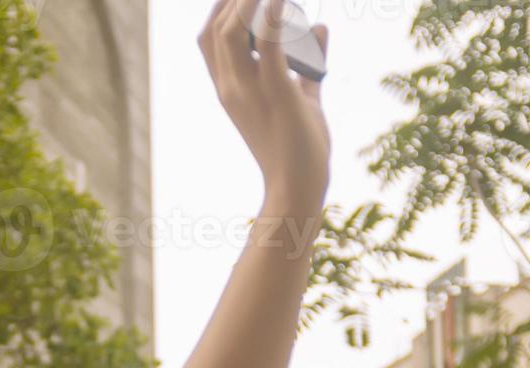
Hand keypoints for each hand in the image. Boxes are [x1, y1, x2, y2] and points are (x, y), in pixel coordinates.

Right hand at [199, 0, 330, 213]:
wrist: (298, 187)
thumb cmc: (298, 146)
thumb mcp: (301, 97)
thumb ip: (308, 64)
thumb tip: (320, 27)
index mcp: (230, 89)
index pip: (208, 38)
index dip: (220, 7)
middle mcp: (232, 88)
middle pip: (219, 28)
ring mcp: (251, 93)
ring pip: (234, 33)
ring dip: (249, 2)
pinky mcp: (279, 96)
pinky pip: (271, 50)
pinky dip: (274, 20)